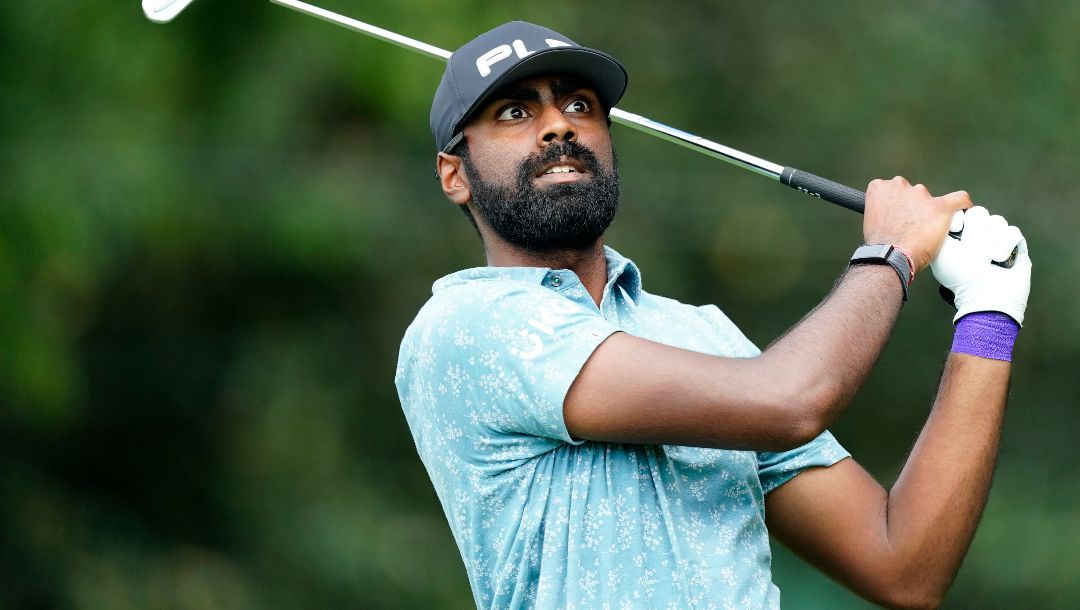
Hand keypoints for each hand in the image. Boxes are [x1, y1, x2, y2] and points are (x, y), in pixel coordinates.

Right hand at [863, 177, 971, 271]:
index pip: (892, 189)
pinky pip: (959, 199)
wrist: (889, 256)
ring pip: (932, 199)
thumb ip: (882, 212)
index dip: (897, 204)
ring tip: (929, 231)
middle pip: (913, 192)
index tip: (900, 215)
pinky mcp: (941, 206)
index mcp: (880, 188)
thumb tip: (891, 218)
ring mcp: (921, 194)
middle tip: (913, 226)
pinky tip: (963, 212)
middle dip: (914, 207)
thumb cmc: (879, 245)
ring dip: (931, 211)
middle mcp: (900, 186)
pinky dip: (963, 205)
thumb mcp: (871, 221)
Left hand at [930, 206, 1030, 324]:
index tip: (954, 232)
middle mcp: (978, 235)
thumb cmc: (959, 276)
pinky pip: (1012, 231)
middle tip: (972, 253)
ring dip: (989, 242)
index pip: (962, 210)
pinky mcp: (1016, 245)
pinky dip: (1004, 246)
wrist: (984, 295)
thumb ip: (939, 228)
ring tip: (985, 259)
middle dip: (974, 234)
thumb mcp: (940, 251)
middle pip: (980, 213)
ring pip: (997, 221)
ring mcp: (998, 239)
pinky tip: (999, 260)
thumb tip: (952, 213)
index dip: (959, 220)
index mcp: (958, 235)